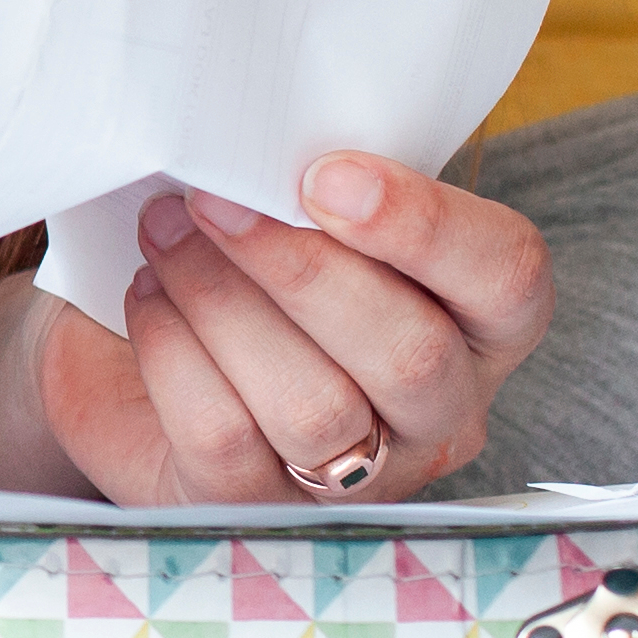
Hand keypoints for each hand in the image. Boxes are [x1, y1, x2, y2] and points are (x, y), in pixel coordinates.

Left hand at [35, 154, 551, 508]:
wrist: (129, 344)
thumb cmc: (240, 262)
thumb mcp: (291, 208)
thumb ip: (309, 180)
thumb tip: (256, 128)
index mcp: (481, 320)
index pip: (507, 278)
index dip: (426, 226)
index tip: (323, 175)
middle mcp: (442, 410)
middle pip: (409, 354)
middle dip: (296, 265)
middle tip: (210, 199)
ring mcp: (358, 477)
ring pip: (315, 406)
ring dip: (222, 303)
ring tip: (164, 236)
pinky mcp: (259, 509)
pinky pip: (224, 437)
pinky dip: (173, 352)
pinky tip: (147, 297)